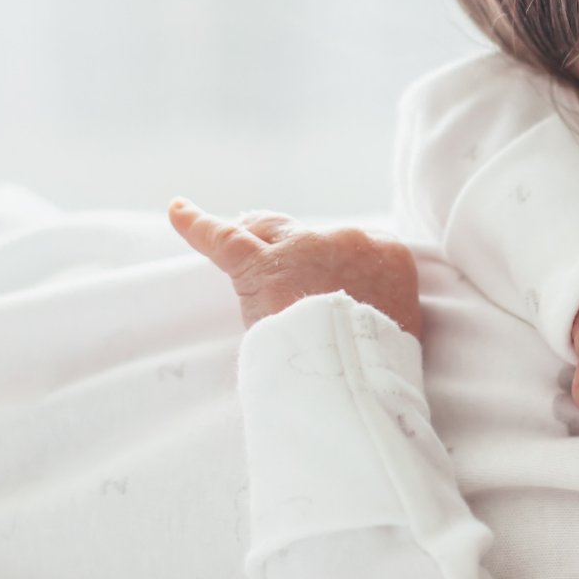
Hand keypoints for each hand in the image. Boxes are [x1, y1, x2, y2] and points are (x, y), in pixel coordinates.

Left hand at [168, 199, 421, 337]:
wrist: (358, 368)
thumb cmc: (381, 358)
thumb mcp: (401, 325)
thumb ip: (380, 306)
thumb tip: (361, 313)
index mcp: (388, 253)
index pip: (353, 246)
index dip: (332, 262)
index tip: (325, 278)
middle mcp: (347, 239)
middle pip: (311, 236)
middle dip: (293, 247)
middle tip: (280, 258)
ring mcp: (302, 248)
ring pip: (269, 229)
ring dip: (253, 231)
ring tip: (238, 226)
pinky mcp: (260, 265)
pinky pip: (222, 238)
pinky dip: (196, 223)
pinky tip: (178, 210)